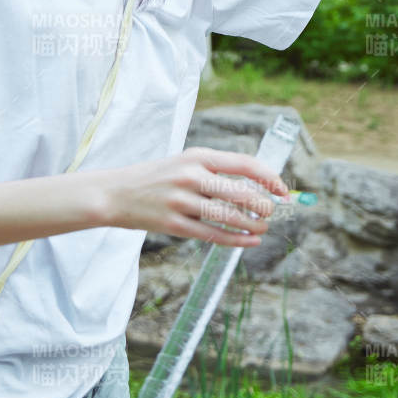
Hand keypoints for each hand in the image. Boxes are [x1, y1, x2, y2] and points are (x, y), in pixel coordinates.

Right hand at [97, 148, 289, 246]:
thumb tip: (257, 184)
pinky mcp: (173, 224)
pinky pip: (212, 234)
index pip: (244, 163)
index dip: (269, 177)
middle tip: (271, 213)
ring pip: (229, 216)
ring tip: (263, 229)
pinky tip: (249, 242)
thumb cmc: (157, 177)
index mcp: (197, 155)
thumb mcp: (185, 161)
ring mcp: (181, 201)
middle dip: (263, 206)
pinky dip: (235, 240)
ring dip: (252, 225)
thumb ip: (216, 170)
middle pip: (241, 192)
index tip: (283, 190)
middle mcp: (191, 176)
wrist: (114, 193)